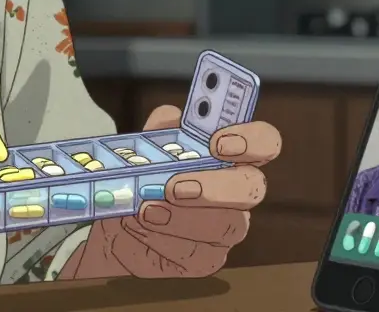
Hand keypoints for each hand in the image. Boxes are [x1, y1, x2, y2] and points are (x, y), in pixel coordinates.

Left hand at [66, 105, 281, 279]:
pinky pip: (195, 255)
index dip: (251, 141)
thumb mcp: (145, 144)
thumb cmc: (140, 172)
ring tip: (146, 208)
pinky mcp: (205, 259)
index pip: (264, 142)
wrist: (115, 214)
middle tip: (174, 186)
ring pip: (225, 226)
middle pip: (251, 189)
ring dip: (182, 217)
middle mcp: (238, 192)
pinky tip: (141, 227)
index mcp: (232, 154)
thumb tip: (171, 118)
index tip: (218, 143)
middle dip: (214, 187)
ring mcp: (226, 228)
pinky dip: (163, 240)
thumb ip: (161, 129)